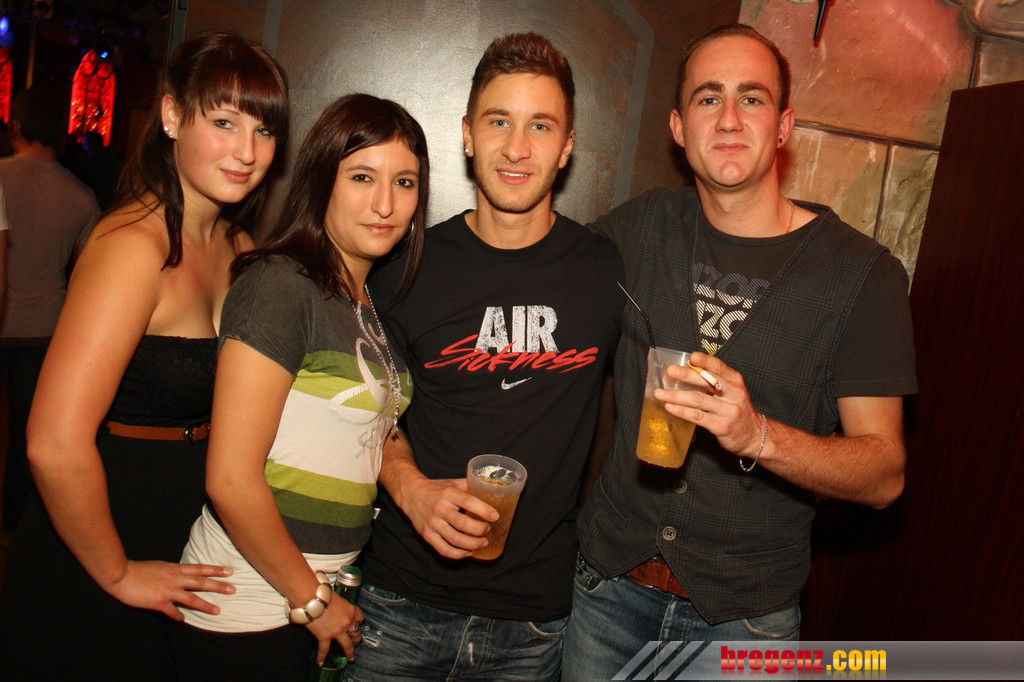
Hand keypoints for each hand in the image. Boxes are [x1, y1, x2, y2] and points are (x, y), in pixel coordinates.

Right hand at [105, 560, 234, 620]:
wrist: (121, 575)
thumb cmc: (140, 570)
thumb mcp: (161, 566)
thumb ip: (173, 571)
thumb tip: (182, 574)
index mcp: (175, 569)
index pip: (200, 569)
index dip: (216, 570)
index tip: (229, 571)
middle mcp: (175, 579)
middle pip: (201, 582)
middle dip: (218, 586)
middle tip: (233, 589)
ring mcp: (167, 590)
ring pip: (191, 598)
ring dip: (206, 605)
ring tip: (218, 610)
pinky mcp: (158, 602)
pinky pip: (172, 611)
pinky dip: (178, 616)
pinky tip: (183, 620)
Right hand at [307, 598, 363, 664]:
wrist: (312, 599)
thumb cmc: (322, 594)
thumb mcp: (337, 598)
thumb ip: (339, 606)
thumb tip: (334, 607)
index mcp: (351, 610)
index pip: (360, 617)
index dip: (359, 620)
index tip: (357, 622)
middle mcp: (347, 622)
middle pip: (357, 632)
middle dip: (357, 638)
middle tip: (356, 642)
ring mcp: (337, 631)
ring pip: (347, 645)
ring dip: (350, 651)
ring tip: (351, 657)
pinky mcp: (325, 637)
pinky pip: (325, 650)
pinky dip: (322, 657)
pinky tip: (320, 662)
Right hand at [397, 476, 496, 559]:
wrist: (411, 494)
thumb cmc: (436, 489)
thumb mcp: (453, 483)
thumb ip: (471, 486)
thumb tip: (493, 490)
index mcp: (448, 494)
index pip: (468, 502)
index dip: (484, 510)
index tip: (495, 516)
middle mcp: (440, 509)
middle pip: (463, 524)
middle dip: (480, 530)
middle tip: (488, 530)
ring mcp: (432, 524)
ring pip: (455, 539)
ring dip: (472, 544)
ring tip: (484, 543)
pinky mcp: (427, 535)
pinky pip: (443, 549)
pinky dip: (458, 554)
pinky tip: (468, 552)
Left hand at [656, 351, 763, 458]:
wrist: (755, 435)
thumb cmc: (737, 411)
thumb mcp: (733, 392)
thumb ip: (715, 382)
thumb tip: (686, 373)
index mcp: (735, 382)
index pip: (719, 367)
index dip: (705, 361)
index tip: (691, 357)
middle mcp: (734, 394)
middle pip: (706, 381)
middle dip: (685, 375)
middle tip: (669, 372)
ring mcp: (728, 411)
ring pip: (698, 399)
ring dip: (676, 395)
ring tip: (660, 393)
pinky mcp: (722, 426)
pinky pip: (698, 416)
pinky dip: (681, 411)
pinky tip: (670, 408)